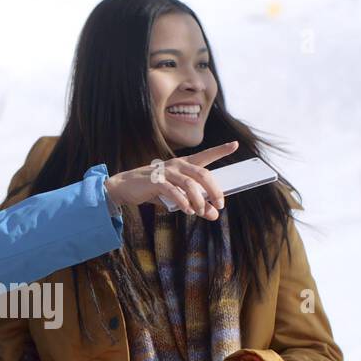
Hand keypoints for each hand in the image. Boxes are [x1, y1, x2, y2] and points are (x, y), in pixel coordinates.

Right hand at [102, 141, 239, 219]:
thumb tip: (214, 214)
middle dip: (214, 190)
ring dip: (198, 200)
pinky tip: (187, 210)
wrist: (125, 187)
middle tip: (220, 204)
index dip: (220, 150)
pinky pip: (173, 191)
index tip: (234, 145)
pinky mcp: (155, 181)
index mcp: (183, 165)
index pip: (205, 156)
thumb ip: (197, 204)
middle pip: (202, 174)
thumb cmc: (153, 190)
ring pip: (189, 184)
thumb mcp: (178, 198)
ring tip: (200, 212)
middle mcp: (177, 165)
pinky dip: (182, 202)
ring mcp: (166, 172)